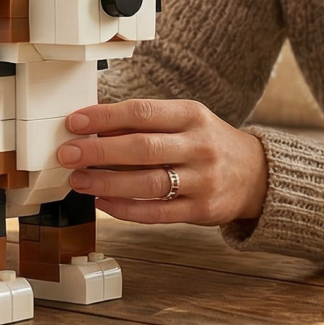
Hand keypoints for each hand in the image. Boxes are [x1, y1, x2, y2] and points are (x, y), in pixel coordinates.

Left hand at [57, 99, 267, 225]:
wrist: (256, 175)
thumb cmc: (209, 143)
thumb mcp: (186, 122)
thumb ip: (146, 124)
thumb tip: (93, 127)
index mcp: (193, 115)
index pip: (143, 112)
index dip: (105, 116)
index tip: (74, 121)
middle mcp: (200, 146)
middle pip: (142, 147)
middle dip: (99, 151)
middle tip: (67, 153)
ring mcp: (203, 180)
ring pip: (147, 183)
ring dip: (106, 182)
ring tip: (78, 180)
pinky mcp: (201, 210)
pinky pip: (156, 212)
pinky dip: (125, 209)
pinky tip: (103, 203)